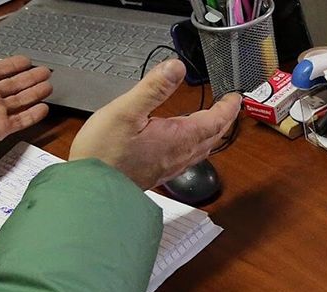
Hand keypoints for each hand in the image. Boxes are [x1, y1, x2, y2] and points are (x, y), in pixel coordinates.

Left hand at [0, 19, 51, 179]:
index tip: (25, 60)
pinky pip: (22, 120)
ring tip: (48, 86)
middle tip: (44, 71)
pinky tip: (44, 108)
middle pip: (14, 84)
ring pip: (22, 100)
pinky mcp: (0, 129)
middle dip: (30, 77)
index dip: (12, 64)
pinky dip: (34, 115)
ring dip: (36, 92)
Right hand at [70, 59, 240, 189]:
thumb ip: (153, 88)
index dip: (228, 108)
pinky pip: (188, 157)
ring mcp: (171, 166)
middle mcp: (180, 155)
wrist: (91, 190)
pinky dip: (197, 144)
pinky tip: (185, 142)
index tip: (235, 97)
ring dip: (212, 133)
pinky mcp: (159, 173)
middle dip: (224, 119)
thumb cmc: (104, 152)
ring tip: (213, 121)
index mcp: (179, 138)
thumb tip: (176, 67)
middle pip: (214, 136)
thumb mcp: (126, 111)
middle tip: (229, 106)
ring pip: (202, 148)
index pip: (216, 121)